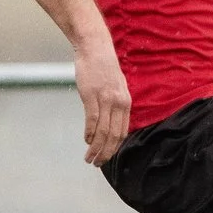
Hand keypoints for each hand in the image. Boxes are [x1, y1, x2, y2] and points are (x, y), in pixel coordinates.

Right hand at [74, 39, 132, 164]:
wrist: (95, 48)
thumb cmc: (103, 68)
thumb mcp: (116, 87)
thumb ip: (115, 104)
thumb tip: (109, 122)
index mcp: (126, 102)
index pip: (123, 132)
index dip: (115, 147)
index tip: (107, 156)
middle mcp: (119, 103)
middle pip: (114, 135)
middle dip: (106, 153)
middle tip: (98, 164)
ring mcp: (106, 99)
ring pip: (103, 131)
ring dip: (96, 148)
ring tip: (89, 158)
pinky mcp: (92, 95)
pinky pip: (92, 120)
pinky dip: (89, 133)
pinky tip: (86, 141)